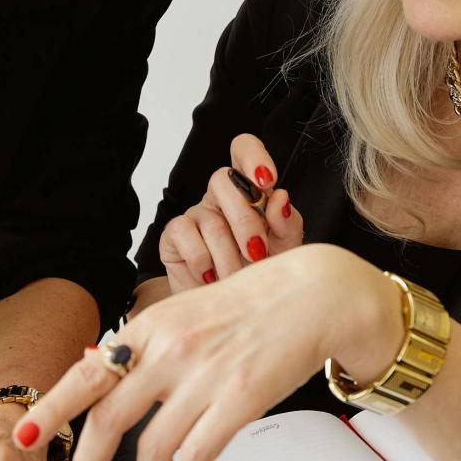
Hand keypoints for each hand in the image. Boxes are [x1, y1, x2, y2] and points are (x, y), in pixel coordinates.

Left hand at [12, 244, 403, 460]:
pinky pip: (198, 454)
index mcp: (151, 327)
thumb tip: (94, 363)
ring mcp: (204, 377)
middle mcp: (170, 351)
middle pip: (109, 420)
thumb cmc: (252, 303)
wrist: (313, 295)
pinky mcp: (239, 400)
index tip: (27, 436)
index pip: (86, 373)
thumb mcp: (184, 311)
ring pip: (153, 447)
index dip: (52, 409)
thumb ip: (142, 343)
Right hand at [159, 133, 303, 291]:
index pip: (243, 151)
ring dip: (228, 256)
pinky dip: (203, 262)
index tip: (266, 181)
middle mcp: (219, 197)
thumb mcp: (284, 249)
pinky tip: (211, 277)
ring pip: (210, 219)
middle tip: (257, 254)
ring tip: (237, 279)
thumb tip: (281, 197)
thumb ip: (287, 222)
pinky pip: (185, 235)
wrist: (233, 309)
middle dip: (245, 221)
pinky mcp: (173, 236)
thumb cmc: (259, 274)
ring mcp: (195, 214)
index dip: (253, 156)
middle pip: (223, 180)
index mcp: (248, 190)